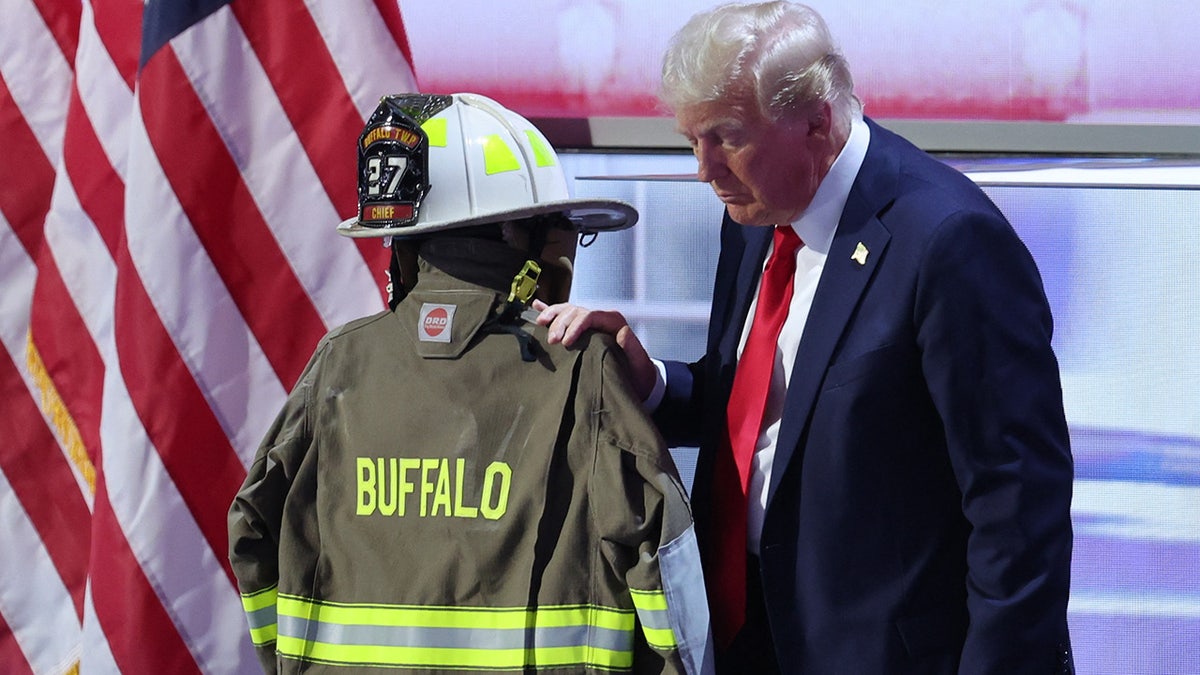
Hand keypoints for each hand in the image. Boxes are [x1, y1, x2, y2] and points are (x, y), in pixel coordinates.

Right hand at [533, 300, 655, 400]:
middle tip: (552, 341)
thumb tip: (622, 332)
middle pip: (575, 311)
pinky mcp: (582, 330)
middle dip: (561, 323)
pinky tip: (537, 307)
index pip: (589, 315)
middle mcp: (601, 318)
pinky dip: (550, 311)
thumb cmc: (638, 373)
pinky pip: (564, 317)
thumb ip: (632, 346)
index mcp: (614, 322)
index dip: (575, 326)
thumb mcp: (638, 361)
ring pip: (568, 310)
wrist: (638, 380)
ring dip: (552, 315)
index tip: (566, 342)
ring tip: (540, 323)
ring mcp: (590, 323)